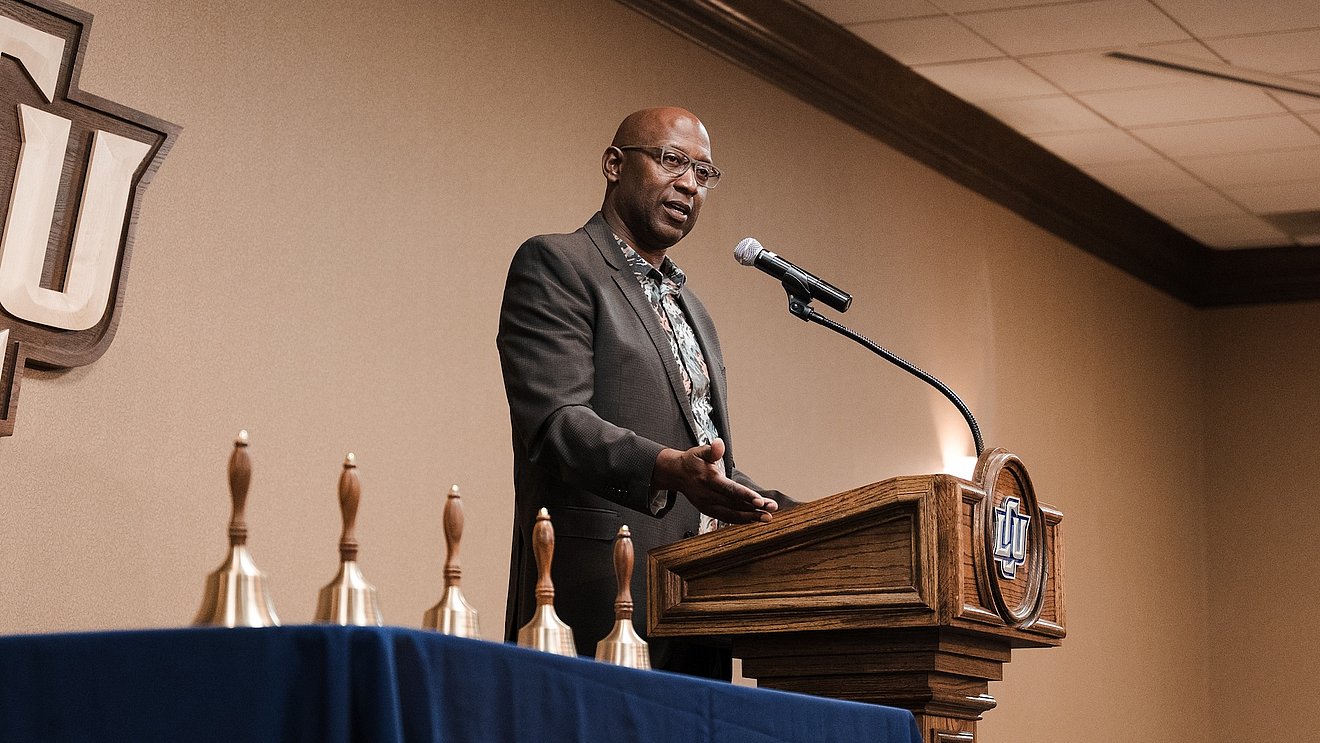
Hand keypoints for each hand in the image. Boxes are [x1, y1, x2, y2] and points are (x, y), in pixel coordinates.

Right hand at [653, 438, 776, 523]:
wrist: (676, 474)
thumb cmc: (691, 461)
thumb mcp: (699, 451)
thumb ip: (711, 449)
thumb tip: (719, 444)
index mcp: (707, 480)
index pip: (729, 489)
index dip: (745, 496)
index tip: (760, 500)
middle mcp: (707, 495)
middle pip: (733, 504)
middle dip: (753, 508)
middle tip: (771, 509)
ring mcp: (707, 505)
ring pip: (731, 514)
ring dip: (750, 517)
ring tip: (767, 517)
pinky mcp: (708, 511)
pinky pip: (726, 518)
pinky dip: (741, 520)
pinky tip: (754, 519)